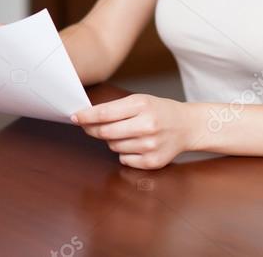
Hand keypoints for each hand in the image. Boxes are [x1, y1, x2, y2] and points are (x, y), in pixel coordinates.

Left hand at [72, 94, 193, 168]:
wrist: (187, 126)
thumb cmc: (159, 111)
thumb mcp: (140, 101)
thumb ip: (114, 109)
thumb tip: (86, 117)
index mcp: (142, 105)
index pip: (105, 113)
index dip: (86, 116)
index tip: (74, 117)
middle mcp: (147, 125)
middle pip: (105, 132)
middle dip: (93, 129)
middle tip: (89, 126)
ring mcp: (150, 145)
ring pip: (113, 146)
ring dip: (112, 140)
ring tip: (127, 133)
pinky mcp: (153, 162)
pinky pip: (124, 159)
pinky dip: (124, 153)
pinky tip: (136, 144)